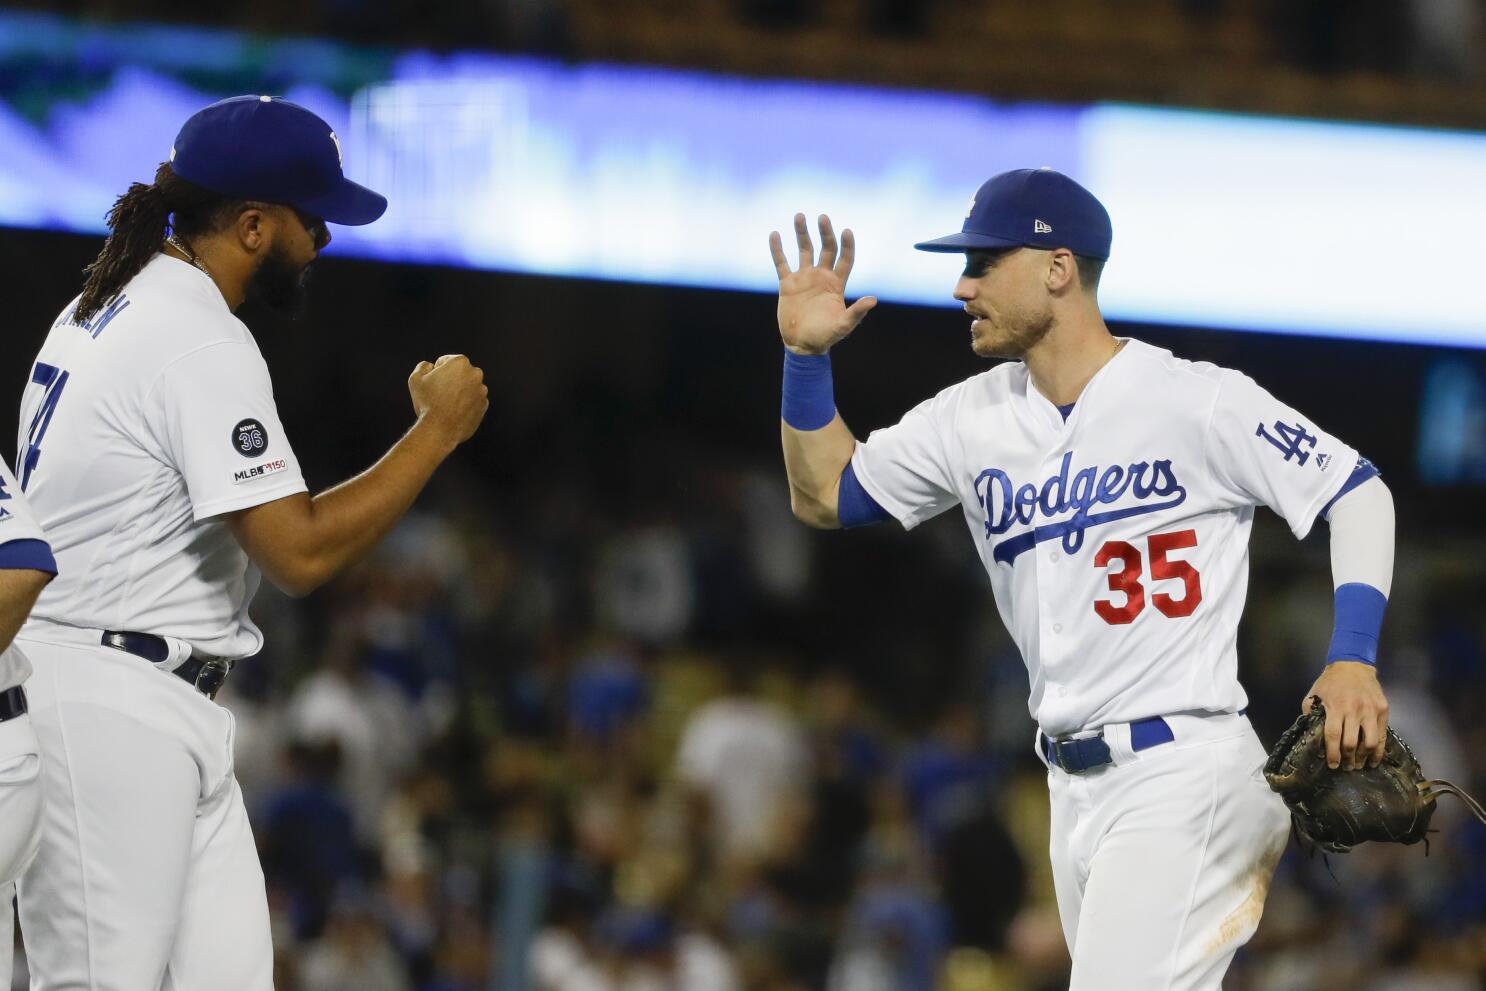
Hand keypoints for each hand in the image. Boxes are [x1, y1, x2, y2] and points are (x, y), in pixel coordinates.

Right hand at [408, 354, 488, 446]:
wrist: (440, 430)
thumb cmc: (427, 403)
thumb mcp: (416, 379)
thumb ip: (423, 366)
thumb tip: (430, 366)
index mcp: (460, 362)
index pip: (445, 362)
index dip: (435, 373)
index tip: (432, 384)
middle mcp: (475, 374)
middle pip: (458, 374)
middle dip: (450, 381)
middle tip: (439, 395)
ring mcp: (482, 391)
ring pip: (466, 388)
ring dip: (458, 393)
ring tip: (446, 405)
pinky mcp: (484, 406)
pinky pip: (472, 402)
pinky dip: (465, 405)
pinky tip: (454, 412)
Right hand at [769, 213, 876, 355]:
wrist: (802, 345)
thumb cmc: (825, 337)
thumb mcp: (843, 326)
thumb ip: (857, 312)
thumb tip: (873, 300)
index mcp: (836, 284)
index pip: (845, 259)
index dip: (847, 245)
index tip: (847, 231)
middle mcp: (821, 277)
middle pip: (826, 249)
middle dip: (825, 233)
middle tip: (823, 218)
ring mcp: (804, 279)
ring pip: (804, 250)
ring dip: (802, 233)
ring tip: (800, 216)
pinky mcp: (787, 284)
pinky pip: (782, 263)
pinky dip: (778, 249)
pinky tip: (775, 235)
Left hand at [1302, 661, 1388, 770]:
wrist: (1353, 665)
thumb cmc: (1330, 682)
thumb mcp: (1314, 695)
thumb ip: (1311, 714)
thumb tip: (1311, 735)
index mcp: (1335, 707)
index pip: (1333, 736)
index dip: (1332, 753)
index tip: (1332, 765)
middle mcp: (1354, 710)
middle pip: (1351, 743)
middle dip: (1348, 759)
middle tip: (1345, 767)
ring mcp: (1371, 711)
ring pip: (1370, 742)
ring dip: (1364, 758)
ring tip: (1358, 765)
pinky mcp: (1383, 711)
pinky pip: (1382, 736)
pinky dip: (1378, 751)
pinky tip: (1373, 759)